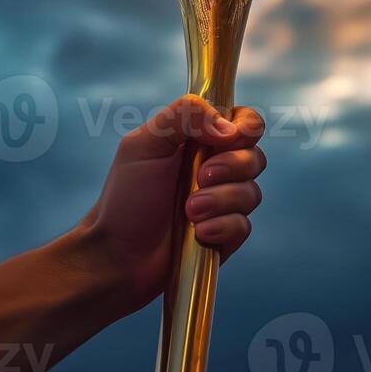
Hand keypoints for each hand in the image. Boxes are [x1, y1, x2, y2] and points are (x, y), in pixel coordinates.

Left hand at [80, 94, 265, 312]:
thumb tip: (229, 127)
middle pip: (254, 156)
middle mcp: (215, 167)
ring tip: (188, 211)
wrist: (115, 256)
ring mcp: (222, 203)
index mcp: (198, 139)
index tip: (230, 138)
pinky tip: (197, 234)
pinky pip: (243, 226)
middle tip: (200, 177)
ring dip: (220, 200)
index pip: (242, 120)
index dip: (246, 127)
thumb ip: (184, 116)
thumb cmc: (125, 197)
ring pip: (251, 192)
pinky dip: (221, 228)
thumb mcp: (144, 144)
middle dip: (231, 167)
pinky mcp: (225, 235)